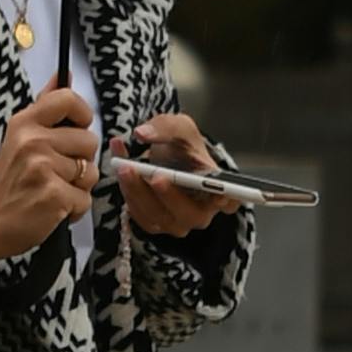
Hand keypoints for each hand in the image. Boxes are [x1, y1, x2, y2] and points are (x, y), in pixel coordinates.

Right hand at [0, 85, 97, 270]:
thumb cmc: (8, 181)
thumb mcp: (19, 136)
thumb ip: (44, 106)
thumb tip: (63, 74)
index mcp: (25, 122)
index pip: (69, 99)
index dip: (82, 115)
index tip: (76, 129)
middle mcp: (33, 141)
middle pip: (90, 141)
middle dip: (80, 161)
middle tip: (54, 172)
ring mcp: (44, 168)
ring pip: (91, 172)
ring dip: (78, 187)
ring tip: (52, 190)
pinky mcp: (54, 195)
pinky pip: (85, 199)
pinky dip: (73, 209)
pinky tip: (52, 208)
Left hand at [114, 108, 225, 241]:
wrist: (166, 157)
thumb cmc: (183, 146)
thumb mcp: (180, 127)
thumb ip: (165, 127)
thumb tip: (142, 134)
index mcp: (220, 191)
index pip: (230, 202)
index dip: (226, 201)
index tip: (220, 196)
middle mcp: (201, 213)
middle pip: (188, 213)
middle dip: (169, 195)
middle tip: (156, 175)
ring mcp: (177, 223)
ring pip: (159, 216)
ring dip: (139, 192)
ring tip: (125, 166)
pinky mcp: (155, 224)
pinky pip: (140, 215)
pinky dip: (128, 192)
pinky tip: (121, 168)